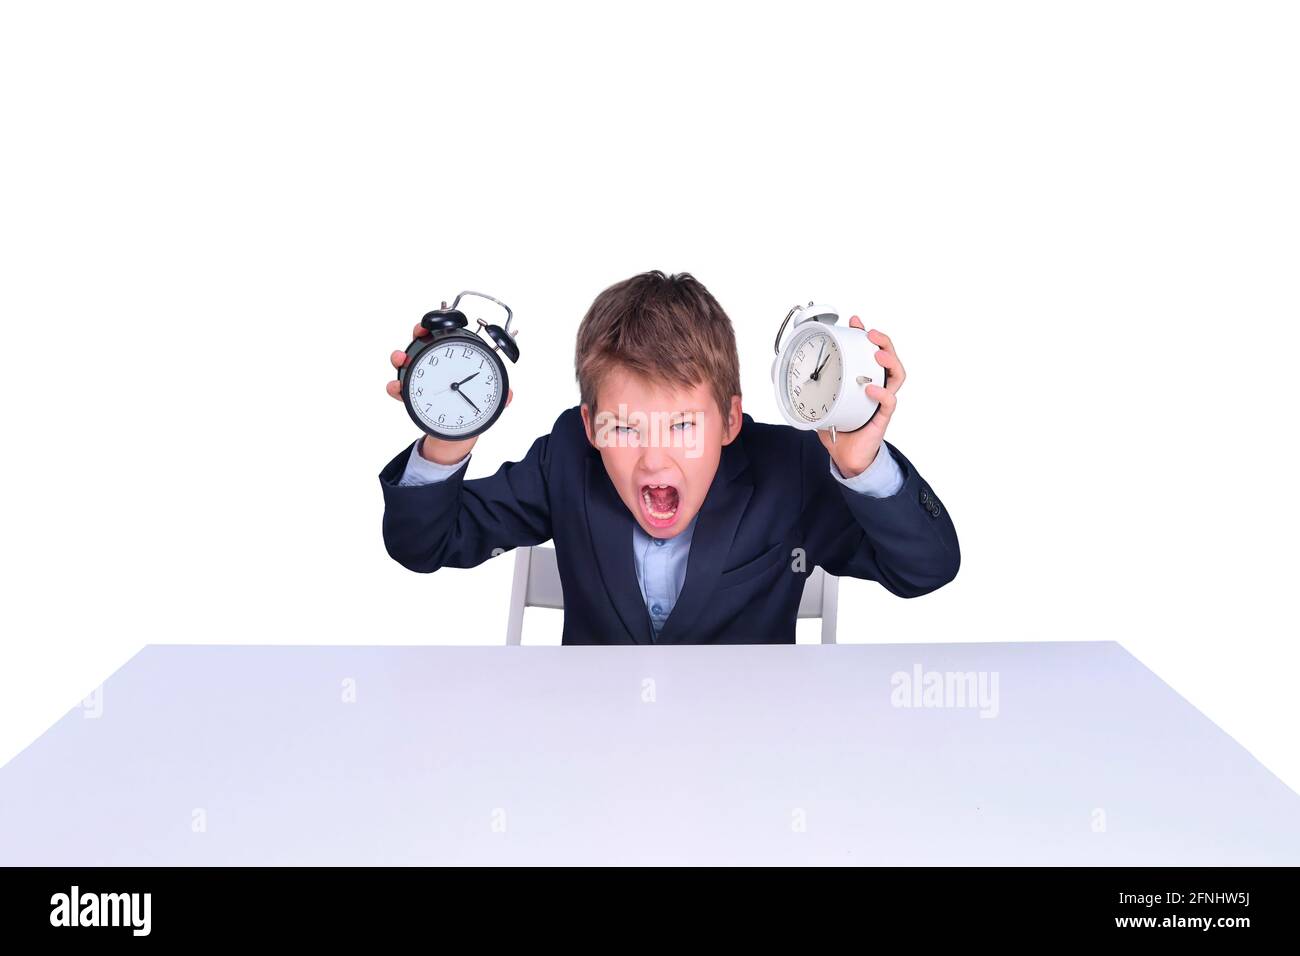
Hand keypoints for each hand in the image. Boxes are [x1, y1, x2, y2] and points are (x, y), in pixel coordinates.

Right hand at [387, 322, 512, 464]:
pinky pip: (400, 389)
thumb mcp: (490, 402)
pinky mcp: (411, 397)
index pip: (449, 338)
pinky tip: (396, 387)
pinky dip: (395, 386)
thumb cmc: (472, 410)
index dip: (442, 326)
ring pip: (407, 362)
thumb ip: (501, 396)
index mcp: (456, 362)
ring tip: (401, 359)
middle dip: (419, 333)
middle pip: (424, 343)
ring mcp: (421, 380)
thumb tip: (510, 394)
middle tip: (420, 332)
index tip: (439, 320)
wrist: (457, 434)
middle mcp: (436, 367)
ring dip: (400, 357)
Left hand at [817, 316, 904, 477]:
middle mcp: (877, 386)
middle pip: (888, 357)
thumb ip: (809, 389)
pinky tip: (870, 389)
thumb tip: (783, 378)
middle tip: (869, 333)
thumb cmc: (838, 427)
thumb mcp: (820, 403)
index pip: (869, 352)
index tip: (854, 322)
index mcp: (864, 380)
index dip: (865, 335)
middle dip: (882, 341)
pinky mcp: (882, 417)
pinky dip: (881, 393)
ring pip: (896, 375)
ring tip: (877, 353)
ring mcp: (881, 401)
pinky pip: (889, 402)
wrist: (846, 455)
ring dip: (889, 360)